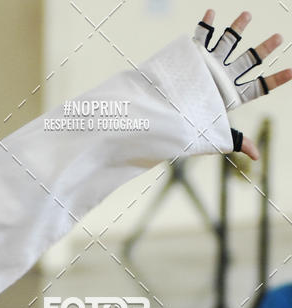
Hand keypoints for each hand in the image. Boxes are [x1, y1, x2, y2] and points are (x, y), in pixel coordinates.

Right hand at [196, 9, 291, 159]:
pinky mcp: (194, 57)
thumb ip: (237, 140)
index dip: (276, 79)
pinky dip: (206, 25)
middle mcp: (224, 77)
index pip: (259, 86)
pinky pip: (201, 37)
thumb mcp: (216, 135)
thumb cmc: (190, 129)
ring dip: (237, 29)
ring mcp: (210, 65)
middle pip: (249, 60)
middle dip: (264, 49)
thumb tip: (257, 156)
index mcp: (232, 95)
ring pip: (228, 43)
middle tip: (279, 37)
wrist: (166, 120)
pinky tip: (212, 13)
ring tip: (247, 15)